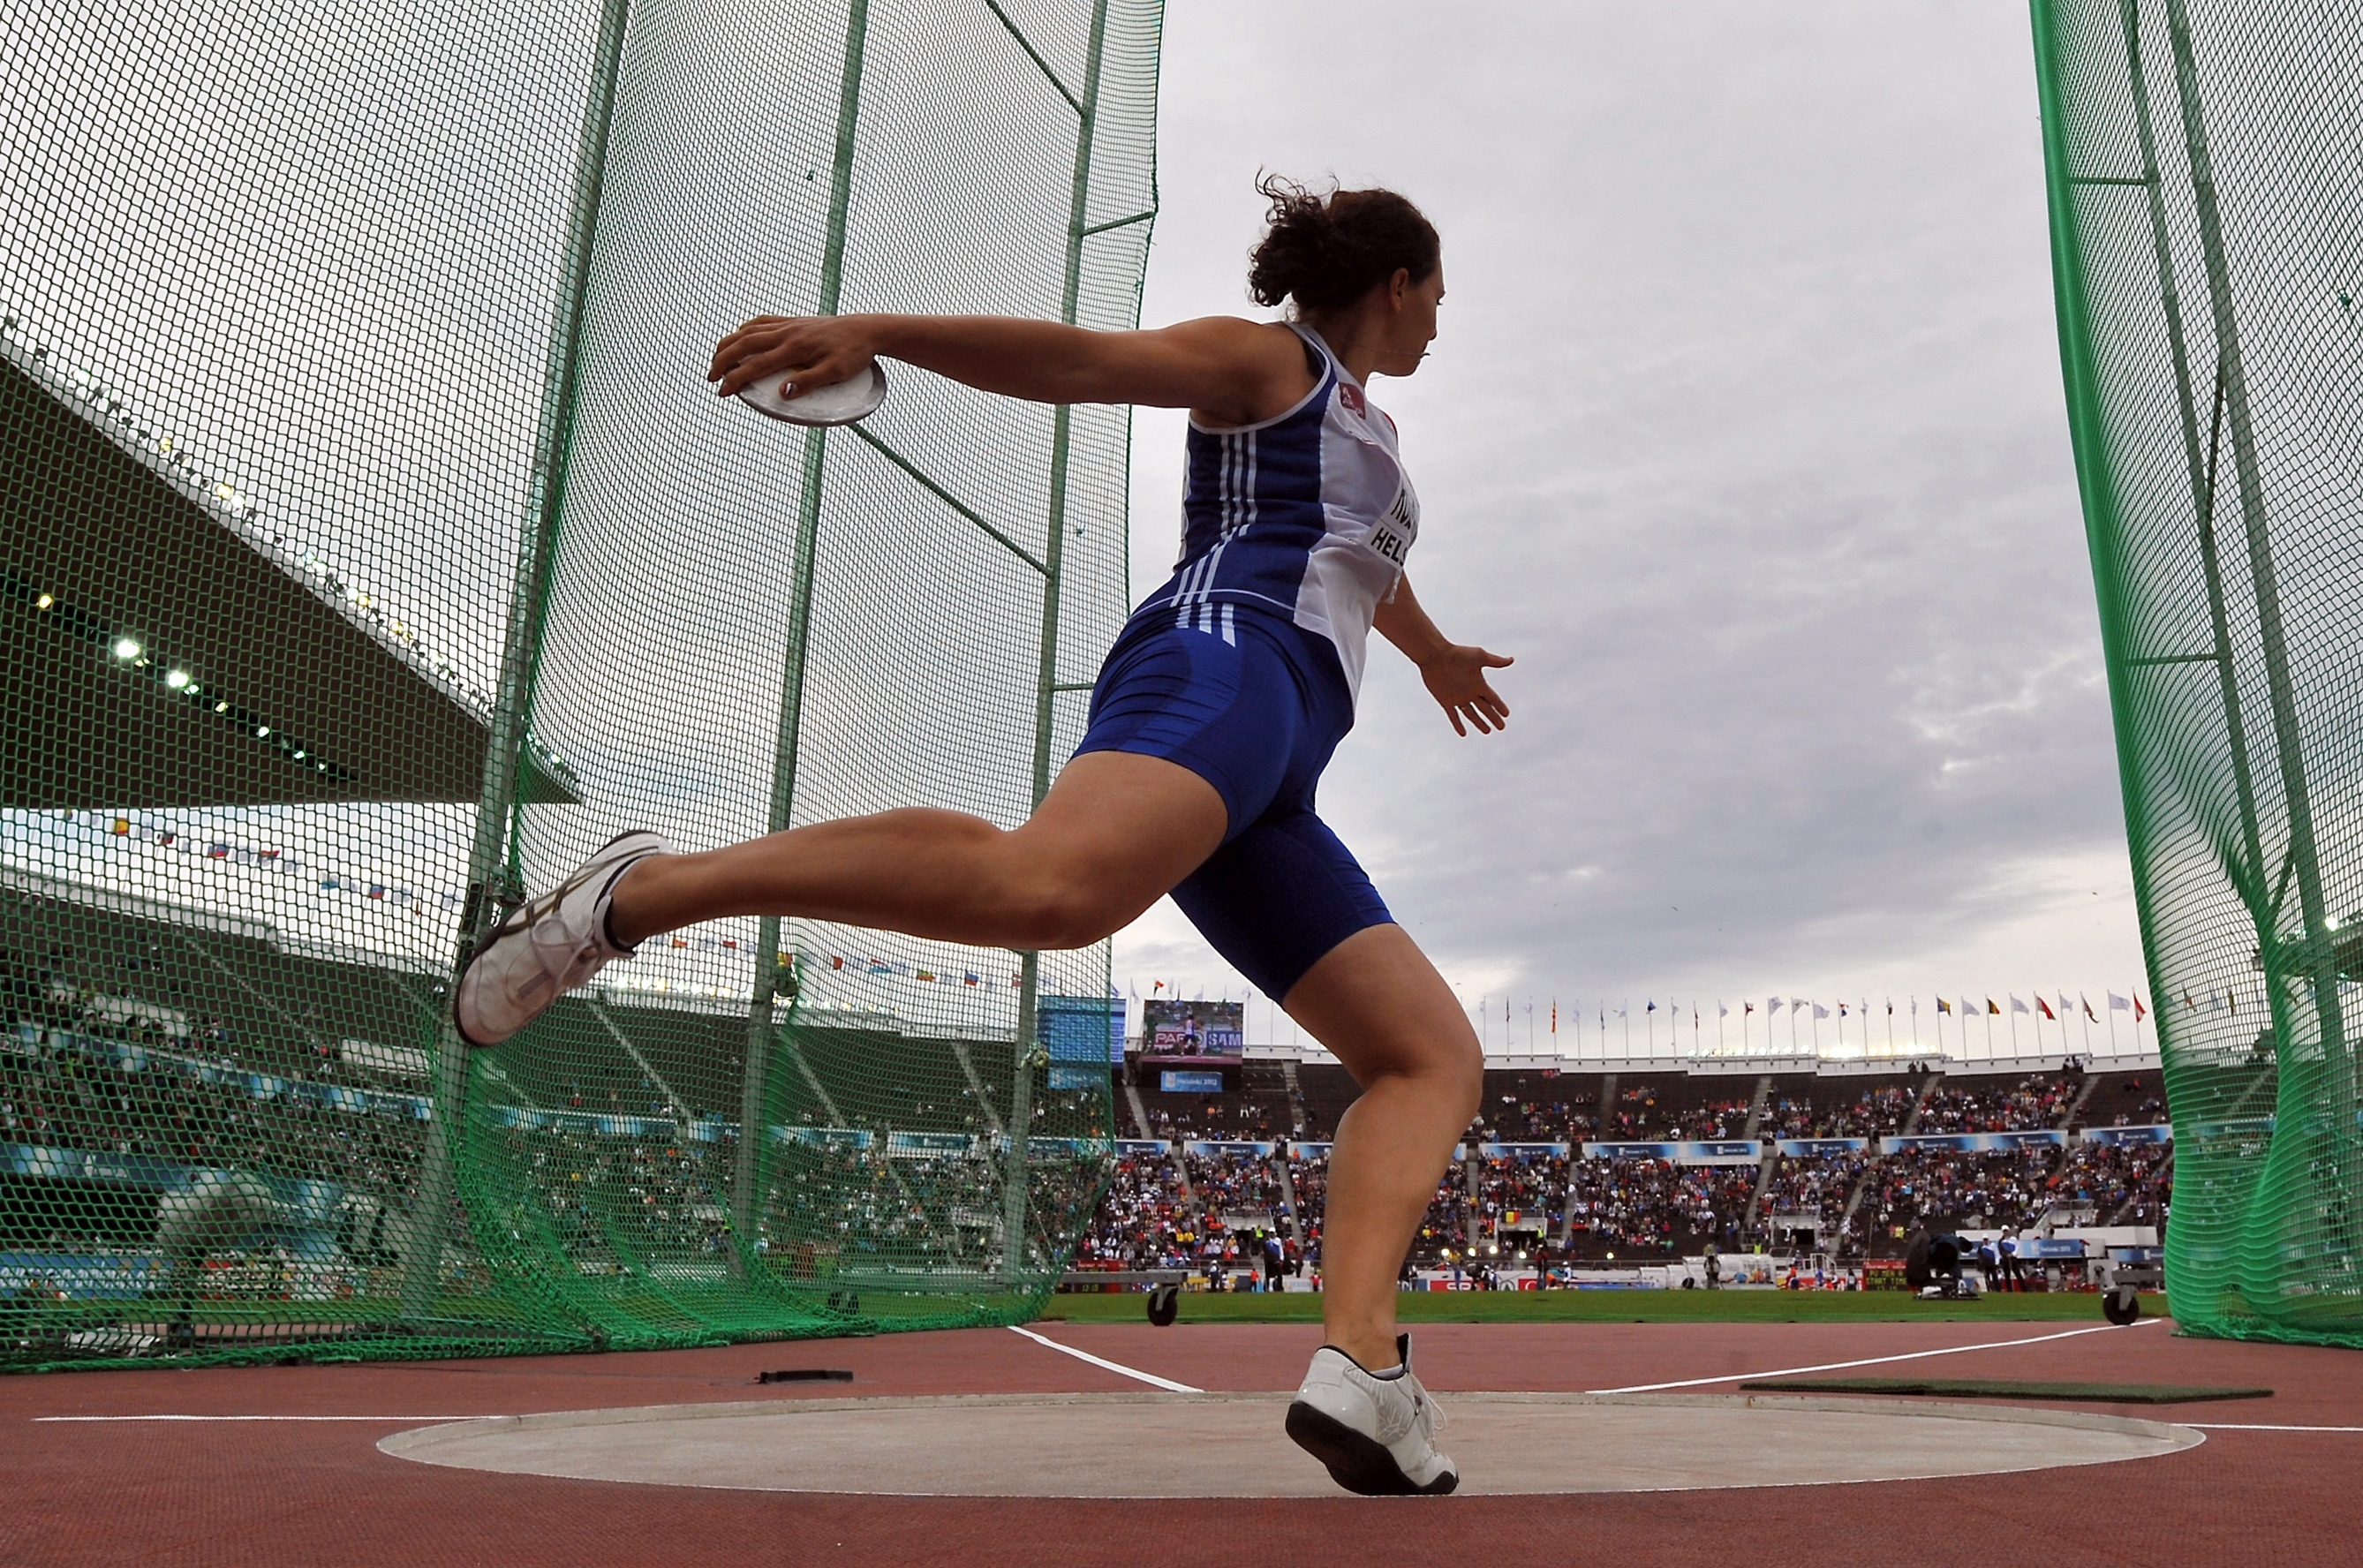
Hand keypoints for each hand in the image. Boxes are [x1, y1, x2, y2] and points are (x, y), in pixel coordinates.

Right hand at [709, 314, 875, 398]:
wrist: (867, 329)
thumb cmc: (853, 353)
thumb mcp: (836, 372)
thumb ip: (809, 382)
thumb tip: (783, 393)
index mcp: (794, 347)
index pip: (755, 365)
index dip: (735, 379)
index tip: (722, 393)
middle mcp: (786, 332)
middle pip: (743, 344)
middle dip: (722, 361)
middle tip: (710, 379)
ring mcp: (789, 324)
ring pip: (748, 330)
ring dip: (729, 344)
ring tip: (717, 359)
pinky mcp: (793, 321)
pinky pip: (762, 322)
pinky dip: (746, 329)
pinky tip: (740, 337)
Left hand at [1418, 643, 1513, 734]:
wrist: (1435, 655)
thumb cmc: (1457, 654)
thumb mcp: (1479, 657)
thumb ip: (1495, 661)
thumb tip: (1511, 660)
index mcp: (1478, 683)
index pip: (1492, 698)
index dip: (1499, 706)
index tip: (1507, 714)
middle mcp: (1469, 692)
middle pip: (1484, 708)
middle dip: (1493, 717)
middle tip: (1501, 727)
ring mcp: (1457, 697)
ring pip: (1471, 714)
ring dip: (1479, 723)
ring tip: (1488, 731)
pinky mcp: (1445, 701)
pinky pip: (1453, 716)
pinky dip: (1458, 725)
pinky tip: (1463, 734)